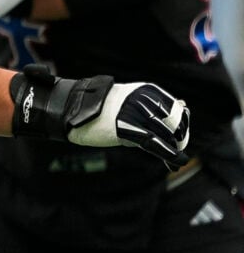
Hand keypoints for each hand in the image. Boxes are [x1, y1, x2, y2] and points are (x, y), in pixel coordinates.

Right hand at [10, 66, 190, 165]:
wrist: (69, 108)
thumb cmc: (97, 109)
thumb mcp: (128, 104)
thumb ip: (150, 109)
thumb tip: (182, 107)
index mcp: (148, 91)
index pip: (176, 109)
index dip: (182, 125)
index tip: (180, 138)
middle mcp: (145, 100)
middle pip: (175, 122)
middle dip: (180, 138)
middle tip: (178, 149)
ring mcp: (136, 113)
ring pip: (167, 133)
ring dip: (175, 147)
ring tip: (177, 159)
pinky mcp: (126, 128)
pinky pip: (154, 142)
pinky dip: (168, 153)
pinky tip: (176, 161)